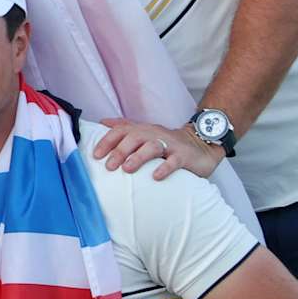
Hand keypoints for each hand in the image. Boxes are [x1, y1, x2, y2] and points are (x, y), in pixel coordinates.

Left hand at [92, 118, 222, 179]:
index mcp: (142, 129)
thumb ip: (124, 128)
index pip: (121, 130)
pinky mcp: (184, 156)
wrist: (201, 143)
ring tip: (127, 169)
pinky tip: (155, 176)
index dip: (107, 141)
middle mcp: (154, 134)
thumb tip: (102, 122)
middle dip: (120, 151)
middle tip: (109, 166)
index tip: (96, 155)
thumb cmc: (166, 141)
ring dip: (138, 157)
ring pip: (152, 147)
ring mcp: (170, 144)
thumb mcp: (145, 133)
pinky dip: (164, 168)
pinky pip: (174, 161)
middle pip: (134, 138)